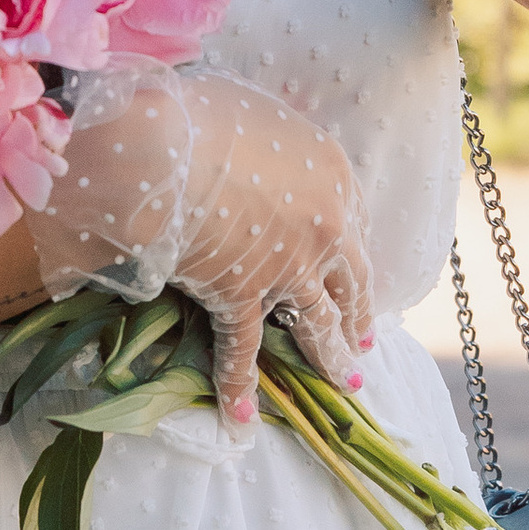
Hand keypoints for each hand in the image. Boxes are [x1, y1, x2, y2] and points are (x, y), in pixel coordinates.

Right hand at [38, 66, 375, 422]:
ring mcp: (289, 268)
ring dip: (331, 356)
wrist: (165, 146)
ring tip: (344, 383)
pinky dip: (240, 386)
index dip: (352, 251)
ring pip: (319, 322)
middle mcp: (326, 225)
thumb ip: (262, 138)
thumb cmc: (199, 114)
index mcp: (333, 172)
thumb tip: (244, 141)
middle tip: (363, 339)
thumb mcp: (251, 110)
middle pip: (351, 278)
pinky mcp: (243, 298)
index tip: (354, 270)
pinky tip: (240, 419)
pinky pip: (243, 350)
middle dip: (358, 311)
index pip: (354, 222)